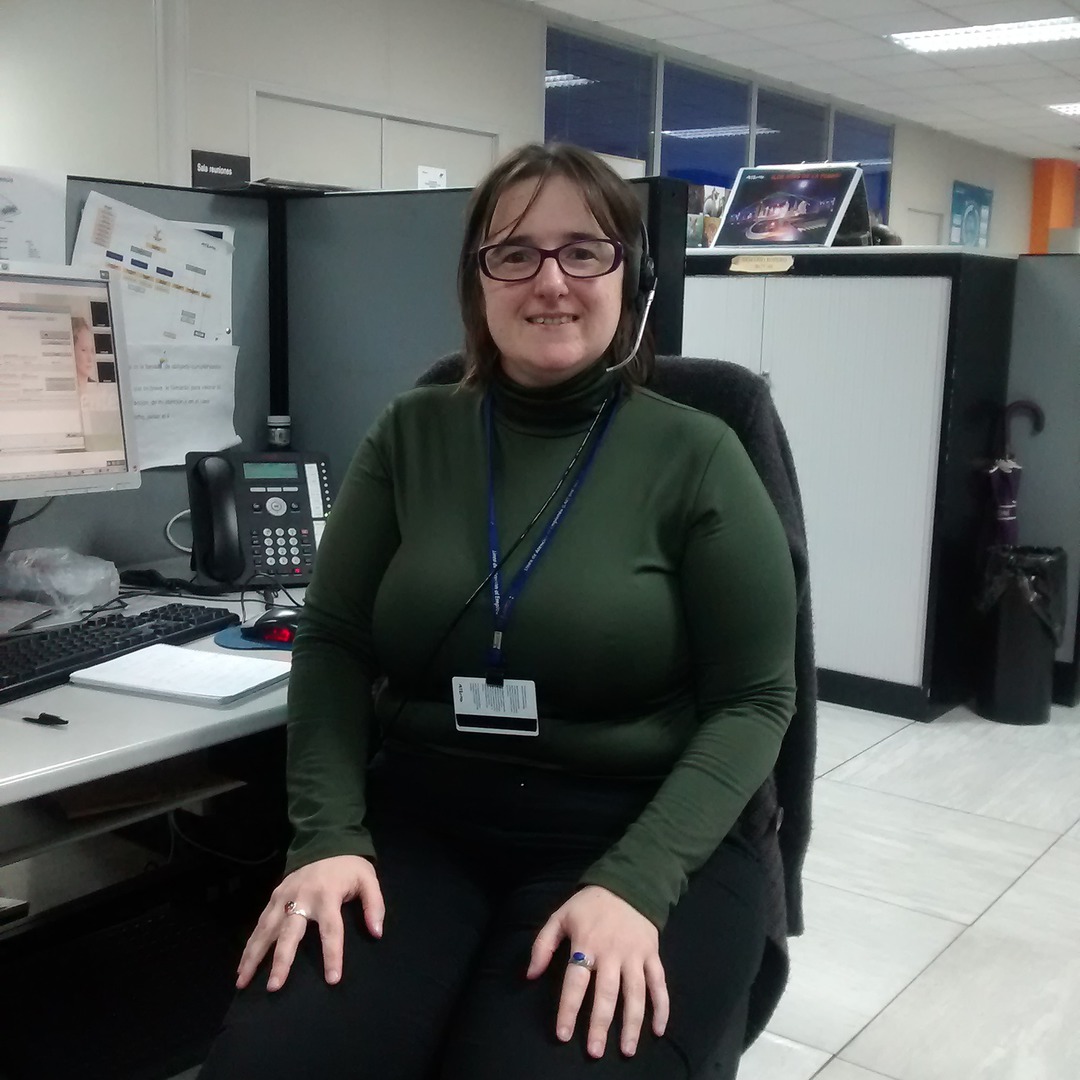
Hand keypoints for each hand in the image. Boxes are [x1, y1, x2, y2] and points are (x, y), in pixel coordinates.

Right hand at [236, 854, 383, 992]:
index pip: (331, 929)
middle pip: (289, 933)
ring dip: (254, 956)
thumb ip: (374, 905)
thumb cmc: (348, 867)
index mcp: (327, 895)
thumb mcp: (368, 880)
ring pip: (266, 929)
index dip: (332, 954)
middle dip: (281, 960)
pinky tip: (242, 965)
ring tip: (242, 981)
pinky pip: (260, 923)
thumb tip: (376, 933)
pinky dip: (250, 944)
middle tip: (274, 987)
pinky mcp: (274, 895)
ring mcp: (284, 896)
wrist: (326, 841)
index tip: (332, 979)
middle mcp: (302, 897)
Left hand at [527, 885, 668, 1058]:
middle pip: (606, 994)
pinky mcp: (652, 955)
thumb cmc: (590, 905)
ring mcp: (635, 955)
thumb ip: (543, 945)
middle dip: (600, 1025)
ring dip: (632, 1024)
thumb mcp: (560, 916)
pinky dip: (662, 1007)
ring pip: (635, 994)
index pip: (576, 982)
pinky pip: (659, 984)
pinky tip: (658, 1030)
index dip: (569, 1009)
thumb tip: (530, 975)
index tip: (563, 1035)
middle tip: (595, 1051)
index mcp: (587, 943)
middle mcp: (612, 952)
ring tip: (627, 1050)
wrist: (628, 883)